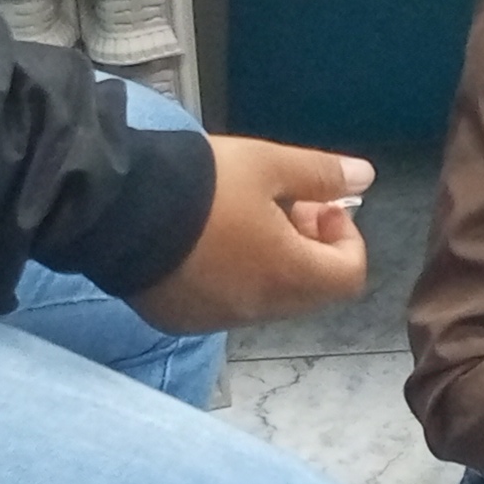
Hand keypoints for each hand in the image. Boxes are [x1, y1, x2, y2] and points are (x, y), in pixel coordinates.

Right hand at [129, 135, 374, 333]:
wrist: (118, 208)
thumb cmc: (204, 185)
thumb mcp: (269, 164)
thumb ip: (321, 174)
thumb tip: (365, 177)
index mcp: (289, 275)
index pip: (349, 275)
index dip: (345, 238)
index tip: (317, 205)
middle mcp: (258, 310)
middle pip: (307, 289)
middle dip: (307, 247)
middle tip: (279, 205)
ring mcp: (215, 319)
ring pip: (264, 297)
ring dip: (268, 263)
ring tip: (236, 218)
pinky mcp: (178, 318)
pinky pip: (221, 303)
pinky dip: (227, 277)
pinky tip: (200, 242)